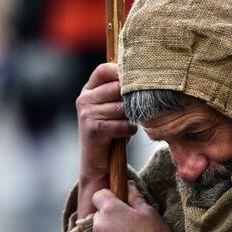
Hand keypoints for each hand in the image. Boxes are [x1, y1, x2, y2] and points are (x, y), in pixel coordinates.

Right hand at [76, 63, 135, 216]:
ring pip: (121, 107)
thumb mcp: (115, 106)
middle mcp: (84, 98)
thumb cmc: (112, 130)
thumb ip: (122, 91)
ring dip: (131, 117)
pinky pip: (120, 124)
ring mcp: (86, 113)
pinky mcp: (92, 128)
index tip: (138, 80)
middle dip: (132, 98)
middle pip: (116, 87)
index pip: (104, 70)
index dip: (122, 72)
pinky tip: (128, 133)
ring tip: (131, 122)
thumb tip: (146, 75)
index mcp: (89, 89)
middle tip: (139, 107)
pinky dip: (129, 130)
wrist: (98, 162)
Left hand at [91, 182, 177, 231]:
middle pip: (99, 215)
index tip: (120, 203)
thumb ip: (135, 197)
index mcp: (110, 209)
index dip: (109, 197)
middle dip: (110, 217)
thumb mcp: (149, 212)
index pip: (99, 195)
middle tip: (129, 224)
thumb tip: (129, 184)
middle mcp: (99, 225)